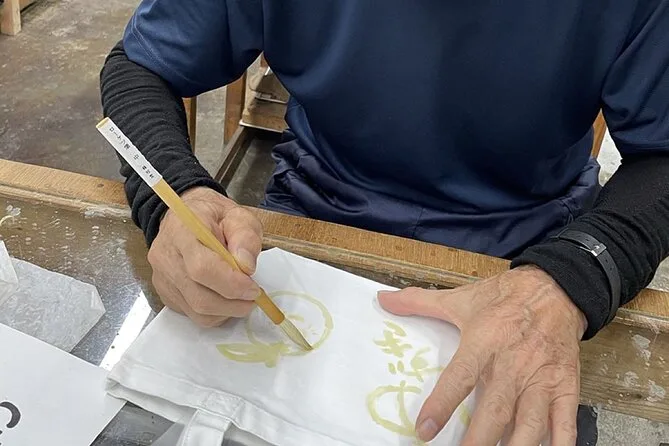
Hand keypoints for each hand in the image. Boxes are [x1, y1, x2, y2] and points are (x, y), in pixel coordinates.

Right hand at [148, 187, 262, 326]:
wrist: (186, 217)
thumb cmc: (214, 217)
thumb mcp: (238, 216)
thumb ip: (246, 237)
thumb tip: (246, 266)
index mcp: (182, 231)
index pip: (202, 268)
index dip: (231, 284)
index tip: (253, 288)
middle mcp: (166, 257)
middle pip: (199, 296)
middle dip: (233, 304)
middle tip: (254, 297)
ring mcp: (162, 278)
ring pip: (196, 311)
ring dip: (227, 311)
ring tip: (242, 297)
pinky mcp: (165, 293)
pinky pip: (192, 314)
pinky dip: (215, 313)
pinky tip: (224, 298)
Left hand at [378, 265, 586, 445]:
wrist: (555, 288)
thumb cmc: (504, 297)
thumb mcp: (459, 298)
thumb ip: (418, 302)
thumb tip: (383, 300)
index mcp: (484, 343)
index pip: (459, 379)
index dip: (441, 406)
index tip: (424, 430)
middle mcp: (513, 365)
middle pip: (494, 412)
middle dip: (479, 442)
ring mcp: (541, 379)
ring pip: (530, 424)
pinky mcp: (565, 386)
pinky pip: (565, 423)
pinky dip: (560, 444)